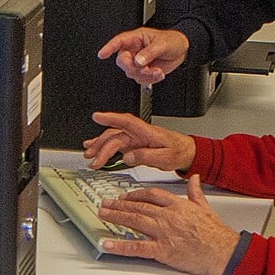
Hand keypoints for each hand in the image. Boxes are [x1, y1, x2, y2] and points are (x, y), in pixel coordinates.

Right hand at [81, 112, 195, 170]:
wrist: (186, 152)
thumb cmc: (178, 152)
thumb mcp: (165, 157)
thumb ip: (146, 156)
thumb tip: (128, 156)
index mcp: (147, 132)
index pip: (127, 122)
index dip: (112, 118)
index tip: (98, 116)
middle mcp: (139, 133)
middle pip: (116, 135)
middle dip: (102, 145)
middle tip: (93, 158)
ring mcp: (135, 138)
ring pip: (113, 138)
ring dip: (99, 145)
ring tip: (89, 154)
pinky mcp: (133, 144)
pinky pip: (115, 143)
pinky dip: (103, 145)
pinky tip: (94, 147)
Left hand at [96, 177, 240, 274]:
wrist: (223, 250)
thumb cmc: (216, 233)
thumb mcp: (206, 207)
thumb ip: (196, 192)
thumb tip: (194, 178)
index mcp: (177, 205)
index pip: (152, 195)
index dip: (136, 194)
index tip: (127, 196)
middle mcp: (167, 216)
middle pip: (138, 206)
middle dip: (119, 204)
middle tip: (106, 203)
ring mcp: (163, 232)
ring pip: (134, 221)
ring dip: (116, 217)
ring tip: (103, 214)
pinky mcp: (162, 250)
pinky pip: (136, 247)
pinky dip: (120, 246)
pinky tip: (107, 244)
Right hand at [97, 28, 189, 83]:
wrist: (182, 50)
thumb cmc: (172, 41)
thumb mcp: (162, 44)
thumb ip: (149, 53)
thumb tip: (138, 61)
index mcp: (136, 38)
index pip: (119, 41)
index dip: (109, 47)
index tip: (102, 54)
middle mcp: (134, 50)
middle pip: (123, 61)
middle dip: (133, 68)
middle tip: (145, 69)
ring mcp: (138, 61)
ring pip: (131, 73)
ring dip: (144, 76)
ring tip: (157, 72)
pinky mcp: (143, 71)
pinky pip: (140, 79)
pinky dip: (149, 79)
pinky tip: (158, 74)